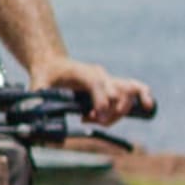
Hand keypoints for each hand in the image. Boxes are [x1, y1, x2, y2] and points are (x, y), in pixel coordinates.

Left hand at [30, 59, 152, 125]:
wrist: (53, 64)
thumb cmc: (45, 75)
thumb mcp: (37, 85)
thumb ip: (37, 99)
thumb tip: (39, 118)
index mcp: (83, 71)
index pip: (98, 85)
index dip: (101, 101)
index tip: (94, 117)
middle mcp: (100, 75)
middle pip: (116, 92)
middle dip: (109, 112)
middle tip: (89, 120)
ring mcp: (109, 79)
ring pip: (129, 92)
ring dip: (121, 111)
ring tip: (100, 120)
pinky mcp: (114, 86)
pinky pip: (135, 89)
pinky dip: (144, 97)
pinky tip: (148, 107)